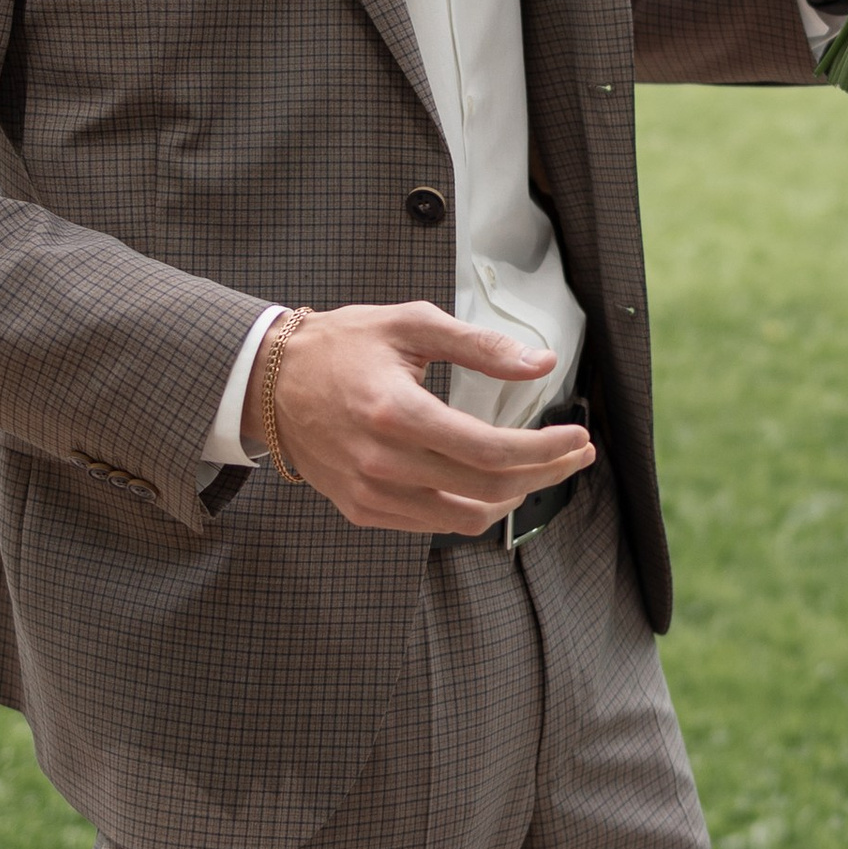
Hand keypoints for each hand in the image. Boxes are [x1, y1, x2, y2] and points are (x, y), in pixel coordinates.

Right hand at [246, 305, 596, 534]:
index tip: (577, 437)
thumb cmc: (343, 346)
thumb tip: (540, 363)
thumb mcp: (411, 324)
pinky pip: (435, 524)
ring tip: (539, 467)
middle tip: (575, 453)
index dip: (544, 450)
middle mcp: (383, 463)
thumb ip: (479, 345)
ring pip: (468, 516)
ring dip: (514, 495)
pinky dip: (474, 506)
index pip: (490, 450)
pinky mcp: (363, 510)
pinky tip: (490, 480)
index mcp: (397, 413)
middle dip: (545, 472)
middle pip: (489, 487)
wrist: (271, 383)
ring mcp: (371, 493)